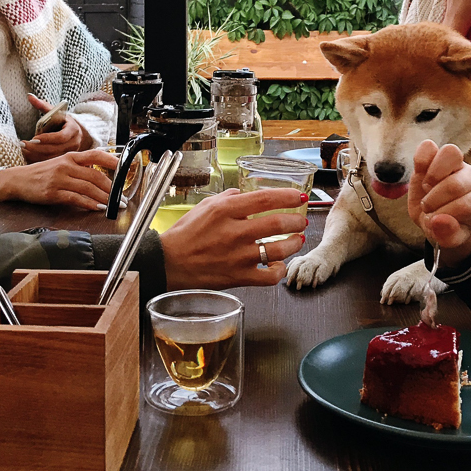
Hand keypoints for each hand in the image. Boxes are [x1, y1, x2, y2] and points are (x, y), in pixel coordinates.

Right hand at [0, 149, 118, 209]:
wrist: (17, 180)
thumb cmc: (41, 173)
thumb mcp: (60, 164)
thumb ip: (79, 167)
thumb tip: (100, 176)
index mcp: (70, 156)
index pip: (96, 155)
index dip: (112, 161)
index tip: (126, 168)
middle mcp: (66, 165)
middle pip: (96, 175)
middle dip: (113, 188)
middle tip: (122, 198)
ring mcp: (59, 179)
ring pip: (88, 188)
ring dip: (104, 198)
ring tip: (114, 205)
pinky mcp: (53, 192)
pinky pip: (76, 198)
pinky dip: (89, 204)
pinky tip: (98, 208)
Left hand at [22, 94, 90, 160]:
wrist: (75, 132)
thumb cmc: (62, 121)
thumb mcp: (55, 112)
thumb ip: (42, 105)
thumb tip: (29, 96)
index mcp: (73, 130)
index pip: (61, 136)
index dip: (48, 138)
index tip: (34, 137)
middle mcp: (74, 143)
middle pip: (55, 149)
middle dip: (38, 147)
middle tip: (24, 144)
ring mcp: (70, 153)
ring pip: (52, 157)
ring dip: (37, 155)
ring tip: (24, 150)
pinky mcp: (65, 160)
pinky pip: (51, 162)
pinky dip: (39, 160)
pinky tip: (29, 156)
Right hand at [160, 188, 307, 289]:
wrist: (169, 263)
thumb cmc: (184, 234)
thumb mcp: (204, 206)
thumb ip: (229, 197)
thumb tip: (246, 193)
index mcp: (225, 210)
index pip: (265, 198)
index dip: (288, 196)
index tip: (299, 196)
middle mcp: (234, 232)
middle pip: (277, 223)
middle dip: (296, 220)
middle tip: (301, 220)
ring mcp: (238, 256)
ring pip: (279, 250)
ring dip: (294, 243)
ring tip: (298, 240)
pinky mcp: (238, 277)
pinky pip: (269, 277)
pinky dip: (280, 270)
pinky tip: (279, 265)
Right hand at [408, 140, 470, 265]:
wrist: (436, 216)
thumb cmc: (448, 227)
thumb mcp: (450, 239)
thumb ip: (447, 235)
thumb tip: (437, 221)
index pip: (465, 205)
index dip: (445, 216)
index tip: (436, 223)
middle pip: (455, 183)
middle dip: (435, 201)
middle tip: (428, 209)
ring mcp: (455, 163)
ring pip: (451, 153)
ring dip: (432, 176)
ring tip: (427, 189)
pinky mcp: (434, 155)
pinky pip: (428, 147)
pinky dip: (421, 160)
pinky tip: (420, 175)